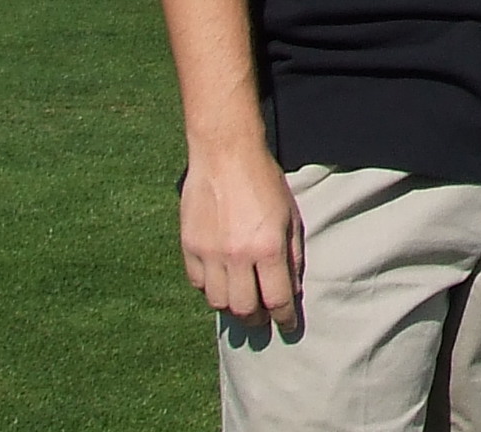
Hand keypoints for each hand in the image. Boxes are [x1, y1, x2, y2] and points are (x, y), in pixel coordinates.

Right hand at [180, 140, 305, 328]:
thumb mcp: (290, 215)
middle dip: (257, 319)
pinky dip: (211, 290)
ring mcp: (209, 253)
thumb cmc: (264, 181)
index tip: (288, 327)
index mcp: (267, 248)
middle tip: (263, 319)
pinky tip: (221, 284)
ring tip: (242, 306)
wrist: (225, 155)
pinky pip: (198, 283)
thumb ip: (291, 254)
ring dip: (232, 309)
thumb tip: (291, 288)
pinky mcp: (189, 246)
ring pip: (218, 301)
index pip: (277, 299)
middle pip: (244, 308)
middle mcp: (237, 256)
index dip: (284, 318)